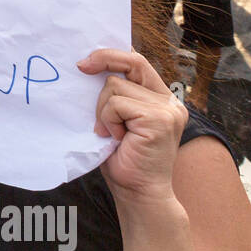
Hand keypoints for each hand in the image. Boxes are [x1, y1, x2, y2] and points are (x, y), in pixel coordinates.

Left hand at [77, 48, 188, 204]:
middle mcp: (169, 101)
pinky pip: (117, 104)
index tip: (85, 62)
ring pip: (116, 86)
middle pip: (131, 63)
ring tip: (111, 133)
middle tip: (80, 68)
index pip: (138, 62)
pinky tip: (115, 139)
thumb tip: (88, 69)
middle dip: (103, 61)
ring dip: (103, 109)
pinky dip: (107, 120)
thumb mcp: (117, 122)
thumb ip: (116, 98)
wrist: (139, 194)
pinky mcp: (158, 119)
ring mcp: (166, 109)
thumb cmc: (123, 161)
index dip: (112, 55)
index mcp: (161, 99)